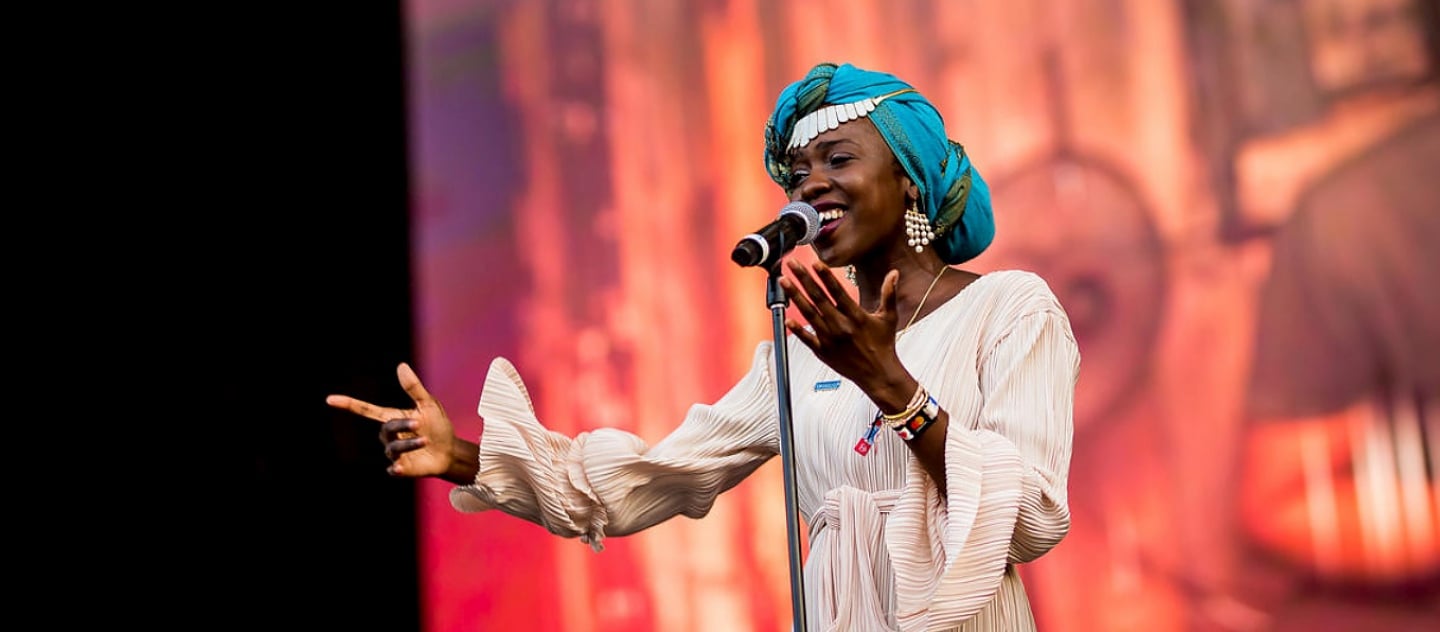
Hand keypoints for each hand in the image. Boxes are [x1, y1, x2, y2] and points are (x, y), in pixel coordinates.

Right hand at [326, 362, 456, 477]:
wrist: (450, 451)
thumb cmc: (437, 426)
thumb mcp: (428, 404)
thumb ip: (413, 388)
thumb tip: (401, 365)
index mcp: (392, 418)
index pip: (366, 410)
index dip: (348, 404)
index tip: (330, 399)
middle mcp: (389, 436)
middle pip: (386, 428)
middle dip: (402, 425)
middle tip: (420, 423)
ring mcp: (394, 453)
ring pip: (393, 448)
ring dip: (410, 444)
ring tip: (426, 440)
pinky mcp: (401, 468)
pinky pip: (393, 469)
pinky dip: (396, 468)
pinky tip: (400, 467)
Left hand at [780, 260, 906, 392]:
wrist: (878, 374)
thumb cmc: (883, 345)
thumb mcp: (888, 317)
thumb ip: (889, 294)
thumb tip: (894, 273)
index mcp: (856, 316)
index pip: (838, 291)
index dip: (825, 276)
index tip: (815, 263)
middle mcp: (841, 326)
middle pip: (818, 298)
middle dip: (803, 279)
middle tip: (792, 264)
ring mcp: (830, 339)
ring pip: (809, 314)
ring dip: (795, 296)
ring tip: (784, 282)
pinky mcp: (823, 352)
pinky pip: (807, 338)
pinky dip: (796, 329)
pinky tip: (786, 318)